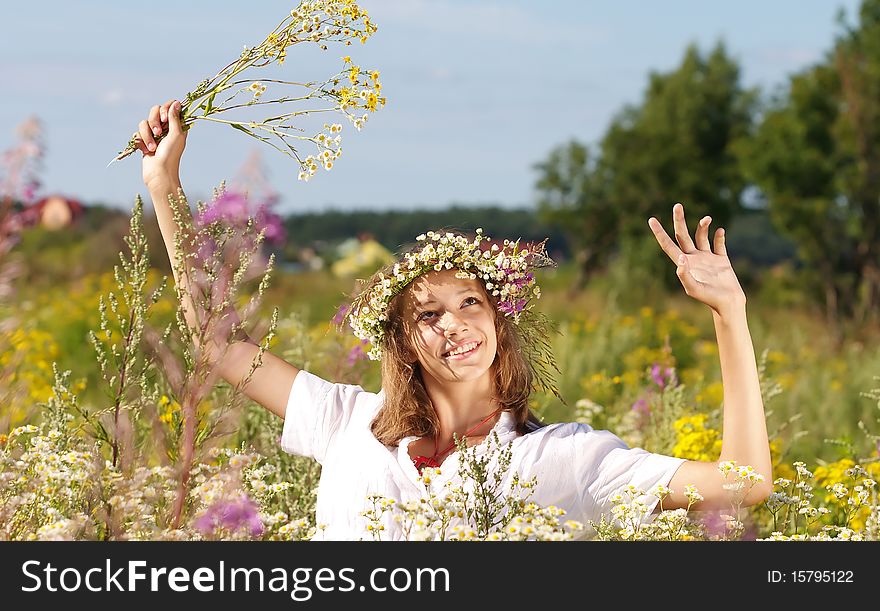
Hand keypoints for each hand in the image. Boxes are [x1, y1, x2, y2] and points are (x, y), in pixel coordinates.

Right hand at [136, 99, 187, 187]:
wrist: (158, 173)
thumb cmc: (170, 155)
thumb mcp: (176, 135)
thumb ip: (175, 118)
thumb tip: (177, 102)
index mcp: (176, 126)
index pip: (170, 106)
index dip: (166, 108)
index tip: (165, 118)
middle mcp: (165, 128)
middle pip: (155, 110)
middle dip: (154, 121)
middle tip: (158, 133)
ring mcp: (154, 134)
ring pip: (144, 122)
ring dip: (147, 135)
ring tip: (153, 147)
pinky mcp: (144, 141)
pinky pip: (137, 133)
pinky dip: (141, 141)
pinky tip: (146, 151)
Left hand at [648, 203, 745, 317]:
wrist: (728, 304)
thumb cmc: (708, 299)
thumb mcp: (693, 289)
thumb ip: (684, 274)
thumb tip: (680, 257)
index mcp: (683, 263)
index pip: (668, 245)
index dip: (659, 233)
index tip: (651, 219)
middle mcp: (693, 258)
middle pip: (682, 235)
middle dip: (679, 220)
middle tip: (677, 205)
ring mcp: (707, 258)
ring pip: (701, 235)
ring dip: (703, 225)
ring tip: (707, 219)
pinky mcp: (721, 260)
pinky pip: (719, 243)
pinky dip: (719, 236)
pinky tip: (720, 231)